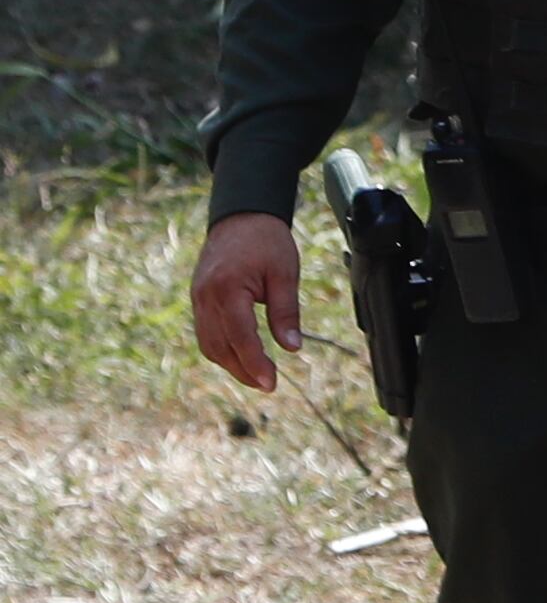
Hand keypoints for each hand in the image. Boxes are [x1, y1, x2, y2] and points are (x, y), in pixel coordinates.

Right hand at [192, 212, 302, 395]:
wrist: (241, 216)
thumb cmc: (266, 242)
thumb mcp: (285, 274)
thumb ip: (286, 312)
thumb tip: (292, 348)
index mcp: (227, 289)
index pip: (240, 338)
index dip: (255, 364)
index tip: (271, 383)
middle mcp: (206, 297)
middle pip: (219, 347)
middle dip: (242, 370)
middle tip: (268, 385)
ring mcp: (198, 298)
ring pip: (208, 344)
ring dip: (230, 364)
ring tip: (257, 377)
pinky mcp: (199, 299)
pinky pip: (206, 332)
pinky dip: (221, 349)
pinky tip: (241, 357)